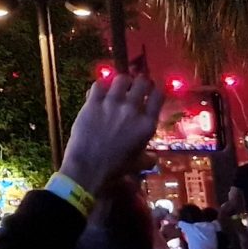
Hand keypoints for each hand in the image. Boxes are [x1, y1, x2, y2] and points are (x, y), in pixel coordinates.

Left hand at [57, 73, 160, 189]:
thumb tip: (153, 158)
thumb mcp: (137, 164)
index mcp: (147, 125)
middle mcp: (132, 110)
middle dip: (140, 82)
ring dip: (121, 82)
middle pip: (142, 82)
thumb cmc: (115, 168)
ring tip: (118, 87)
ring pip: (121, 79)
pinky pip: (99, 84)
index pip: (159, 96)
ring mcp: (112, 104)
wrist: (88, 167)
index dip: (156, 91)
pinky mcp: (93, 103)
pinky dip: (100, 86)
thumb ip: (147, 158)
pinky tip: (100, 92)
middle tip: (136, 86)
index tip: (152, 91)